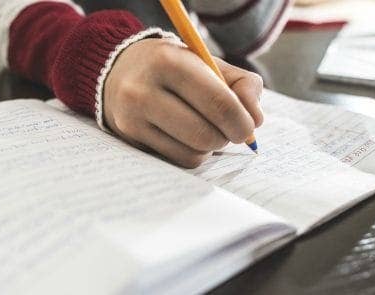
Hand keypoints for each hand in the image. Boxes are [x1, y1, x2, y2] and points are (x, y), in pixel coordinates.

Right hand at [103, 38, 262, 167]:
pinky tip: (187, 137)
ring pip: (192, 153)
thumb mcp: (208, 62)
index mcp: (169, 62)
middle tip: (230, 131)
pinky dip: (193, 153)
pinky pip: (178, 160)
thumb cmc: (175, 67)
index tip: (248, 127)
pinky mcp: (130, 139)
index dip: (241, 121)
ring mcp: (132, 118)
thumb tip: (256, 120)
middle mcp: (143, 91)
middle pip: (204, 134)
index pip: (218, 103)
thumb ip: (243, 84)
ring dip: (210, 147)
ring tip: (206, 129)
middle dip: (227, 137)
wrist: (119, 71)